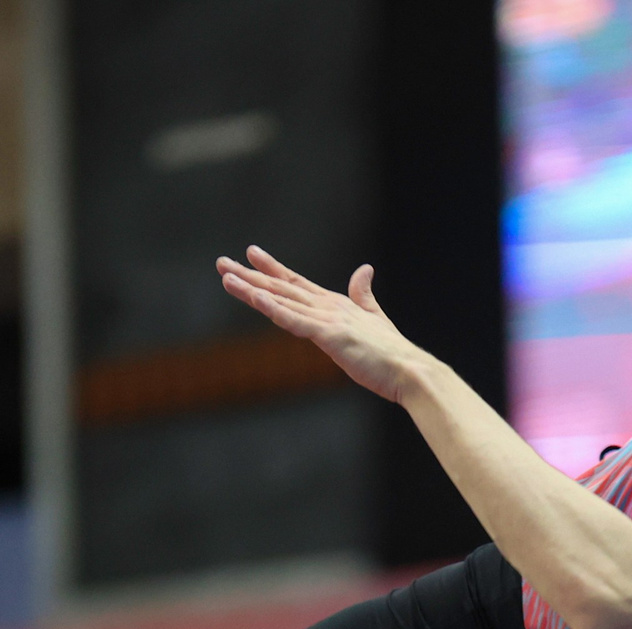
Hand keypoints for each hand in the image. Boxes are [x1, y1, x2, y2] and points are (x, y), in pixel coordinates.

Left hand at [218, 247, 428, 403]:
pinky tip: (255, 298)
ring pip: (282, 301)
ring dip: (252, 289)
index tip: (251, 254)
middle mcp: (328, 307)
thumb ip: (365, 295)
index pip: (297, 283)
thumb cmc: (393, 354)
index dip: (273, 268)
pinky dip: (274, 308)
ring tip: (226, 277)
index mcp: (337, 305)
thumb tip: (364, 269)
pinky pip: (295, 321)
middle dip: (250, 275)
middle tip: (222, 263)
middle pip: (282, 287)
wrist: (410, 371)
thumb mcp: (375, 318)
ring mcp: (328, 320)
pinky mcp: (330, 336)